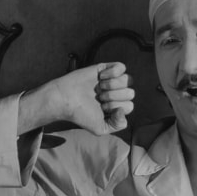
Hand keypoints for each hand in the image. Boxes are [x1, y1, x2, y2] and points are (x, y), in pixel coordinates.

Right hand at [19, 62, 134, 135]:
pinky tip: (101, 77)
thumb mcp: (100, 128)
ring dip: (113, 85)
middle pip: (131, 93)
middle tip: (99, 98)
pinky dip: (113, 73)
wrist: (65, 100)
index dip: (116, 107)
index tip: (101, 108)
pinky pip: (121, 67)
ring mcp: (112, 80)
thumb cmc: (81, 114)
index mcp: (117, 106)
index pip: (130, 106)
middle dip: (114, 97)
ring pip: (128, 79)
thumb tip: (123, 110)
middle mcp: (117, 93)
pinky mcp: (105, 68)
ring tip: (99, 88)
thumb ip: (117, 125)